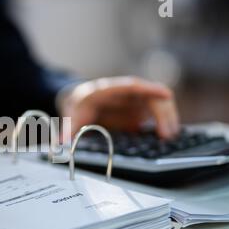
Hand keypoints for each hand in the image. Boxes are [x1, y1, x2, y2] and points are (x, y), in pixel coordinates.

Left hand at [59, 76, 179, 138]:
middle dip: (163, 112)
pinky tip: (167, 138)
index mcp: (108, 89)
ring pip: (158, 104)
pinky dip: (164, 124)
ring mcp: (134, 101)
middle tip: (167, 133)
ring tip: (169, 137)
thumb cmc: (77, 106)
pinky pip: (157, 114)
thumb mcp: (71, 116)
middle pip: (150, 96)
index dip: (149, 89)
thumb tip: (60, 144)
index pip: (131, 85)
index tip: (165, 93)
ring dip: (167, 118)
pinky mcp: (139, 112)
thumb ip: (67, 130)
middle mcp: (126, 93)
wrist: (79, 103)